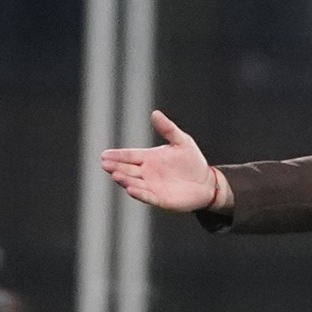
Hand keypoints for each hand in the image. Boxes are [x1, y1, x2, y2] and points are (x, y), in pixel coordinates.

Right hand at [101, 110, 215, 210]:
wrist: (207, 182)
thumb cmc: (192, 161)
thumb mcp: (182, 141)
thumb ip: (168, 129)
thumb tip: (155, 113)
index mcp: (148, 158)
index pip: (129, 156)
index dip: (117, 155)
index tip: (105, 155)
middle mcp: (146, 172)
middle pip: (127, 169)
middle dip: (116, 167)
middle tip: (105, 164)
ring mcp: (151, 186)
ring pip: (133, 182)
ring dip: (124, 179)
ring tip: (116, 175)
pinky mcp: (159, 198)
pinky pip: (146, 196)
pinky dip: (138, 193)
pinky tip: (130, 189)